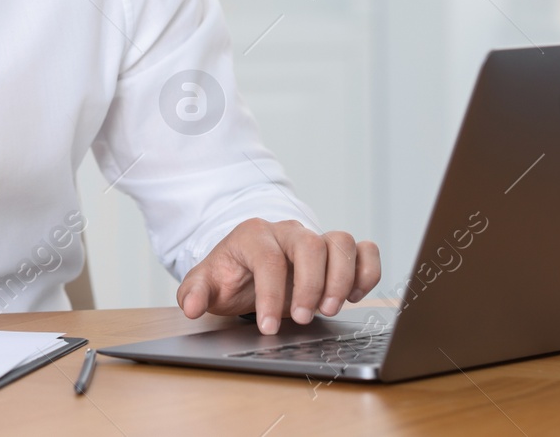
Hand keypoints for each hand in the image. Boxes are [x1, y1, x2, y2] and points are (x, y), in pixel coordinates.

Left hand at [176, 218, 379, 333]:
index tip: (269, 327)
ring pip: (342, 242)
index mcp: (254, 235)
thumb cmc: (231, 275)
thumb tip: (192, 306)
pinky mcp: (337, 252)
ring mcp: (316, 239)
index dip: (270, 294)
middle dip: (310, 284)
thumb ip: (195, 293)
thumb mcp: (206, 284)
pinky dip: (367, 271)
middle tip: (303, 318)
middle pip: (310, 244)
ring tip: (329, 309)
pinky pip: (364, 249)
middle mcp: (288, 232)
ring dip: (341, 278)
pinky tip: (353, 296)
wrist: (248, 266)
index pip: (268, 258)